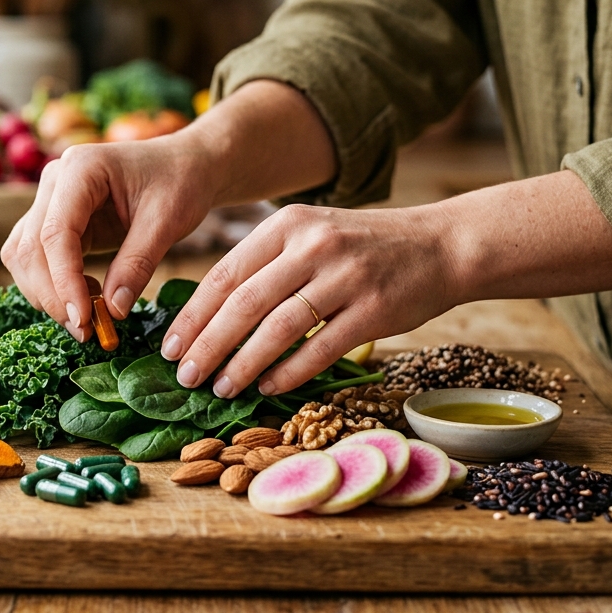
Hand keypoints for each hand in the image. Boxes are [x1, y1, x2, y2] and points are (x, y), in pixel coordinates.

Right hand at [2, 80, 338, 340]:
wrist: (185, 165)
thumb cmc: (180, 183)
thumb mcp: (167, 222)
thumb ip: (138, 263)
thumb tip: (113, 311)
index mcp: (80, 169)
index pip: (55, 233)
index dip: (63, 281)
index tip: (83, 319)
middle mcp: (55, 181)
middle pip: (29, 247)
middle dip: (52, 295)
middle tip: (86, 331)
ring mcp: (50, 200)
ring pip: (23, 256)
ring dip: (46, 294)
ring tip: (89, 317)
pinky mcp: (55, 221)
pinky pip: (37, 259)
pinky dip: (54, 285)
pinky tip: (88, 297)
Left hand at [160, 170, 611, 397]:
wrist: (441, 245)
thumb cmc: (364, 247)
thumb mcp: (312, 236)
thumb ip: (266, 264)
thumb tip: (207, 315)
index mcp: (289, 225)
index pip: (226, 273)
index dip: (193, 314)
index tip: (170, 346)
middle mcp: (314, 246)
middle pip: (244, 303)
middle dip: (208, 344)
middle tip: (185, 376)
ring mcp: (346, 277)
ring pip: (278, 328)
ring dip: (243, 363)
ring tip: (220, 388)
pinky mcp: (375, 310)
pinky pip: (322, 348)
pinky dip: (290, 371)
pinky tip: (268, 387)